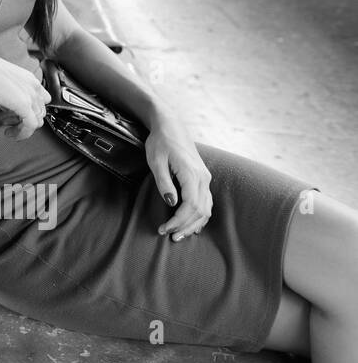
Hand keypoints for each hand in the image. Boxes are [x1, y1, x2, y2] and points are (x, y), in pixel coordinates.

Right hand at [0, 51, 50, 139]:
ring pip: (38, 121)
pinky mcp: (25, 106)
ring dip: (23, 128)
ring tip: (10, 129)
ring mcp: (32, 97)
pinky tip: (10, 133)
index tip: (19, 113)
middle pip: (41, 112)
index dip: (31, 109)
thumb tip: (7, 106)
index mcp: (30, 80)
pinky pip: (30, 126)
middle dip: (26, 120)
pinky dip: (21, 133)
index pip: (42, 100)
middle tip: (11, 121)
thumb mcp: (3, 81)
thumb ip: (10, 94)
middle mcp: (35, 88)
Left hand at [147, 113, 212, 240]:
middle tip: (170, 237)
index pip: (190, 206)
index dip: (178, 221)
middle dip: (185, 226)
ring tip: (179, 235)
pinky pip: (206, 201)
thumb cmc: (160, 142)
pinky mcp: (203, 178)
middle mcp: (203, 178)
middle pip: (200, 210)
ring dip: (194, 224)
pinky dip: (201, 216)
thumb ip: (163, 182)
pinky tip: (192, 225)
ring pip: (207, 208)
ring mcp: (205, 178)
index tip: (164, 229)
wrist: (170, 125)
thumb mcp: (155, 161)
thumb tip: (171, 203)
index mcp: (191, 173)